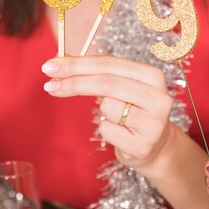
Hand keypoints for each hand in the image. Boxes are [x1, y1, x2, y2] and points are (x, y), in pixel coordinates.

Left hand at [42, 55, 174, 174]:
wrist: (156, 144)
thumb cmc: (131, 108)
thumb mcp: (120, 85)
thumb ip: (94, 73)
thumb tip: (57, 65)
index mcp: (152, 75)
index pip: (108, 63)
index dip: (77, 63)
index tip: (50, 66)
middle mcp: (158, 97)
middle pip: (106, 83)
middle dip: (74, 82)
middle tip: (49, 84)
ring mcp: (153, 123)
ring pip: (107, 107)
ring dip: (101, 111)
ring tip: (117, 116)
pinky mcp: (144, 145)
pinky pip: (107, 130)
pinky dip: (106, 130)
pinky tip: (121, 133)